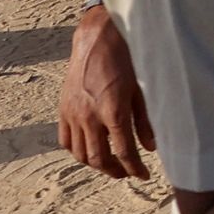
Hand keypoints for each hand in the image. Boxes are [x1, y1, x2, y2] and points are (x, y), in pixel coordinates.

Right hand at [58, 4, 155, 178]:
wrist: (98, 38)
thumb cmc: (126, 59)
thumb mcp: (142, 89)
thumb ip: (145, 121)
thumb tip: (150, 147)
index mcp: (113, 112)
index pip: (123, 152)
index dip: (134, 168)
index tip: (143, 175)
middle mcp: (89, 116)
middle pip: (99, 158)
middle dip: (115, 171)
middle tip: (127, 173)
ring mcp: (73, 114)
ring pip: (80, 153)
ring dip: (95, 164)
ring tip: (110, 165)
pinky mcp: (63, 109)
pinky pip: (65, 139)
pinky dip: (77, 151)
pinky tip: (89, 150)